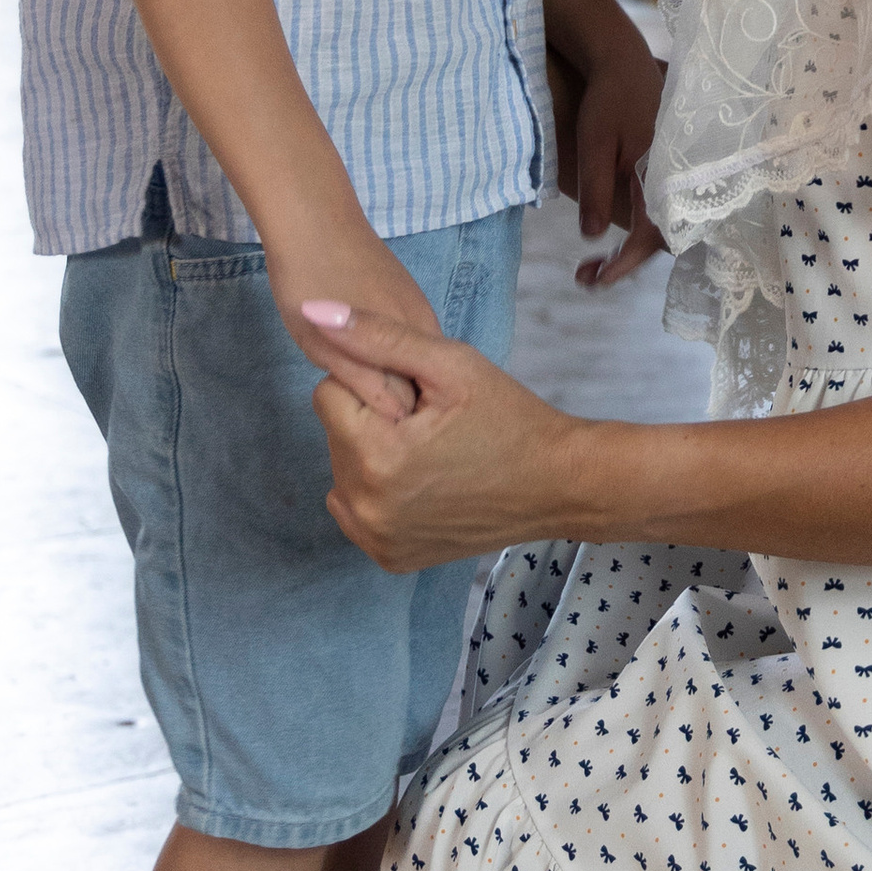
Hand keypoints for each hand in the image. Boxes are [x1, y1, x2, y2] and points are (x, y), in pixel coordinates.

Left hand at [269, 237, 430, 415]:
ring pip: (415, 362)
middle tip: (350, 400)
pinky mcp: (412, 297)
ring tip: (352, 374)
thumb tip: (391, 413)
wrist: (313, 220)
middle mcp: (425, 328)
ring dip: (394, 376)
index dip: (385, 419)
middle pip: (417, 381)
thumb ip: (359, 378)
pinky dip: (394, 355)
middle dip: (394, 399)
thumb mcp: (321, 344)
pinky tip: (364, 349)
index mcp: (407, 341)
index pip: (409, 401)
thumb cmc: (308, 283)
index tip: (356, 423)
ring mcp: (420, 310)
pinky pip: (410, 341)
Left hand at [292, 300, 584, 568]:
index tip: (418, 396)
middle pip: (336, 436)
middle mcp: (366, 509)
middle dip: (373, 422)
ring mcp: (377, 539)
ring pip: (344, 472)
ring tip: (430, 451)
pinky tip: (423, 482)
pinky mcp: (390, 558)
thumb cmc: (510, 418)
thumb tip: (313, 312)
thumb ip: (377, 336)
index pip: (329, 395)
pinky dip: (380, 493)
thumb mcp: (450, 365)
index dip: (373, 384)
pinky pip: (358, 510)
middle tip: (430, 423)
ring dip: (374, 456)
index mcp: (375, 457)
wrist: (558, 484)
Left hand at [558, 16, 667, 288]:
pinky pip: (662, 213)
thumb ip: (596, 189)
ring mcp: (676, 177)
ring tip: (594, 266)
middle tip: (585, 277)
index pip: (649, 237)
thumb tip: (593, 237)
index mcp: (663, 176)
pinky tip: (616, 240)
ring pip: (663, 229)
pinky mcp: (669, 172)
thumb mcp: (595, 143)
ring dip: (631, 252)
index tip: (593, 281)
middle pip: (660, 241)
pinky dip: (640, 233)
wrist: (623, 60)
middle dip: (625, 266)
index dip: (623, 265)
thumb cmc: (609, 99)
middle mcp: (678, 181)